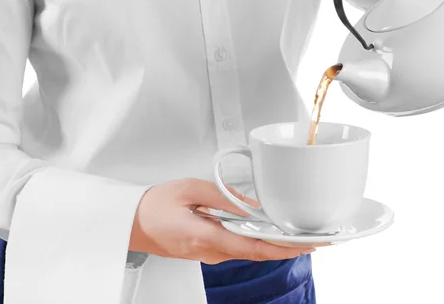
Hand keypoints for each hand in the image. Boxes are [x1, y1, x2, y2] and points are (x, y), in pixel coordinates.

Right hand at [129, 178, 314, 263]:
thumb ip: (223, 196)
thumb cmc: (152, 207)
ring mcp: (209, 253)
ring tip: (296, 235)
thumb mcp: (190, 189)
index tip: (304, 245)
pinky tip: (268, 233)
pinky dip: (257, 241)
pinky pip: (238, 247)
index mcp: (206, 237)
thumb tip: (250, 204)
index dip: (283, 248)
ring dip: (274, 244)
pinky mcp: (207, 250)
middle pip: (256, 252)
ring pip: (249, 250)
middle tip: (313, 239)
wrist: (130, 223)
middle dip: (286, 247)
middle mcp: (210, 251)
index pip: (253, 248)